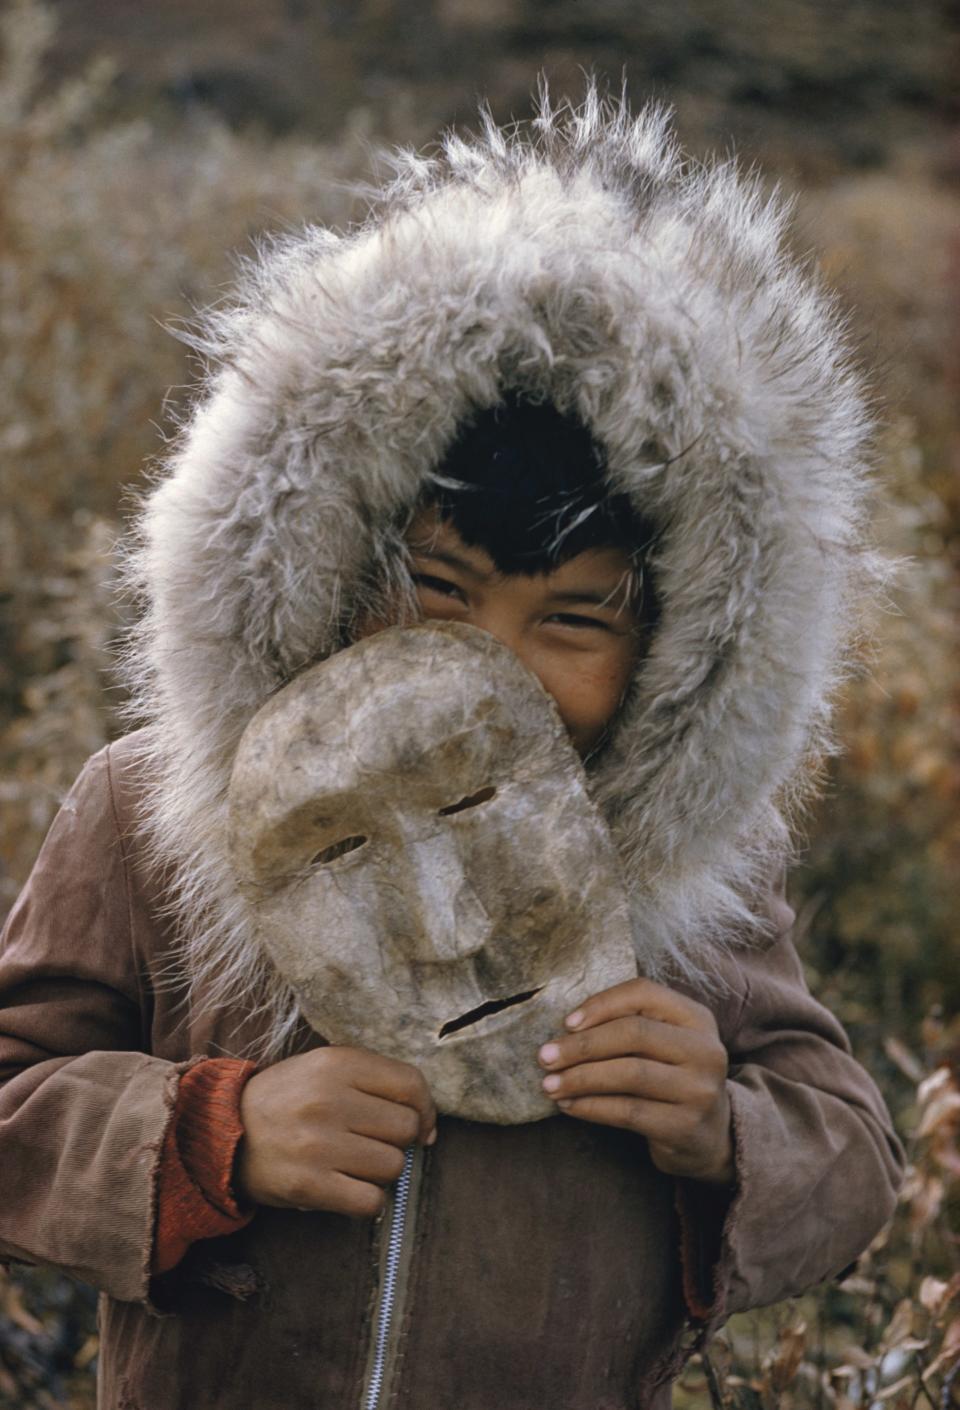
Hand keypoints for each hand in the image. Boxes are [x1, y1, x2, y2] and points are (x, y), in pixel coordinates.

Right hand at [237, 1046, 435, 1215]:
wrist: (220, 1132)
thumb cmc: (286, 1100)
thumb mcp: (324, 1069)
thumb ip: (375, 1083)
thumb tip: (428, 1128)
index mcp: (337, 1063)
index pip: (411, 1085)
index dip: (425, 1109)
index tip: (420, 1125)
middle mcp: (329, 1100)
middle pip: (405, 1129)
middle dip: (397, 1141)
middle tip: (370, 1142)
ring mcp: (317, 1143)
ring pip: (392, 1166)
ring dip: (380, 1171)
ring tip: (352, 1164)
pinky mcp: (307, 1184)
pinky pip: (369, 1201)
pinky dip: (367, 1201)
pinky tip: (348, 1189)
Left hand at [537, 978, 733, 1184]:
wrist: (709, 1136)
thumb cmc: (670, 1078)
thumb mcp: (663, 1043)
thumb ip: (628, 1025)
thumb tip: (565, 1029)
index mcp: (697, 1018)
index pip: (644, 993)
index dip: (601, 1004)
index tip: (566, 1023)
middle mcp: (705, 1050)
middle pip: (635, 1033)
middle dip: (583, 1044)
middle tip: (545, 1056)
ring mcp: (699, 1090)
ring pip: (629, 1074)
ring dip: (580, 1078)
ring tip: (550, 1084)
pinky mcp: (685, 1126)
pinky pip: (628, 1112)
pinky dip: (591, 1107)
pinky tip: (569, 1105)